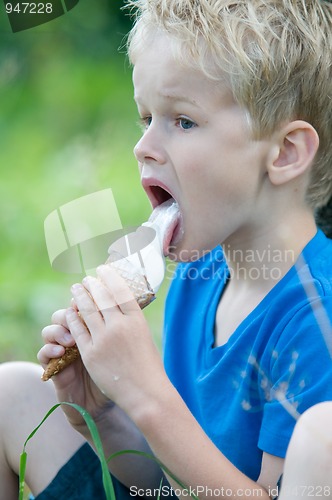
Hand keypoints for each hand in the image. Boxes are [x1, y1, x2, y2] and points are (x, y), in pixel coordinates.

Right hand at [38, 308, 113, 433]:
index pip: (83, 307)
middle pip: (64, 314)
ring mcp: (64, 352)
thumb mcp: (121, 350)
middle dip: (69, 312)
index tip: (89, 303)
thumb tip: (131, 300)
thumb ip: (119, 329)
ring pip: (50, 331)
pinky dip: (48, 350)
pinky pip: (43, 354)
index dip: (84, 300)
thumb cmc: (119, 377)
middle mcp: (77, 338)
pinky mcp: (55, 369)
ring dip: (58, 330)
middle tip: (77, 315)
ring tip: (70, 339)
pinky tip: (60, 352)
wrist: (110, 407)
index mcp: (92, 330)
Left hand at [66, 265, 167, 418]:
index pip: (120, 290)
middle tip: (87, 278)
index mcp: (137, 319)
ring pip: (87, 310)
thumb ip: (131, 320)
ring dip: (80, 296)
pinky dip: (73, 318)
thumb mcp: (144, 336)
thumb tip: (120, 305)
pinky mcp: (90, 353)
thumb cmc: (148, 365)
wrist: (145, 392)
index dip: (109, 277)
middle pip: (102, 297)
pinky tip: (70, 311)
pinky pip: (78, 330)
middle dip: (92, 284)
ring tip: (76, 288)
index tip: (103, 270)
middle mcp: (120, 325)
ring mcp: (104, 339)